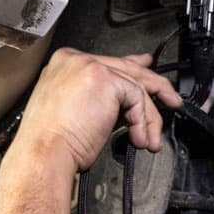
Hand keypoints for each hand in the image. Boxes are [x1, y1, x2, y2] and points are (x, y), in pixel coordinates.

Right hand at [17, 49, 183, 172]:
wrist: (44, 153)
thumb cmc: (51, 144)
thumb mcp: (74, 111)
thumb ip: (98, 99)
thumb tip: (124, 100)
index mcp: (63, 65)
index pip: (106, 61)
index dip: (132, 68)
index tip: (147, 70)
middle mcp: (74, 60)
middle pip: (125, 68)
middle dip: (153, 86)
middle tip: (170, 100)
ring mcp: (89, 66)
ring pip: (135, 84)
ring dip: (148, 116)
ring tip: (150, 138)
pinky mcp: (105, 79)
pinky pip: (137, 97)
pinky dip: (143, 121)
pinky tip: (139, 138)